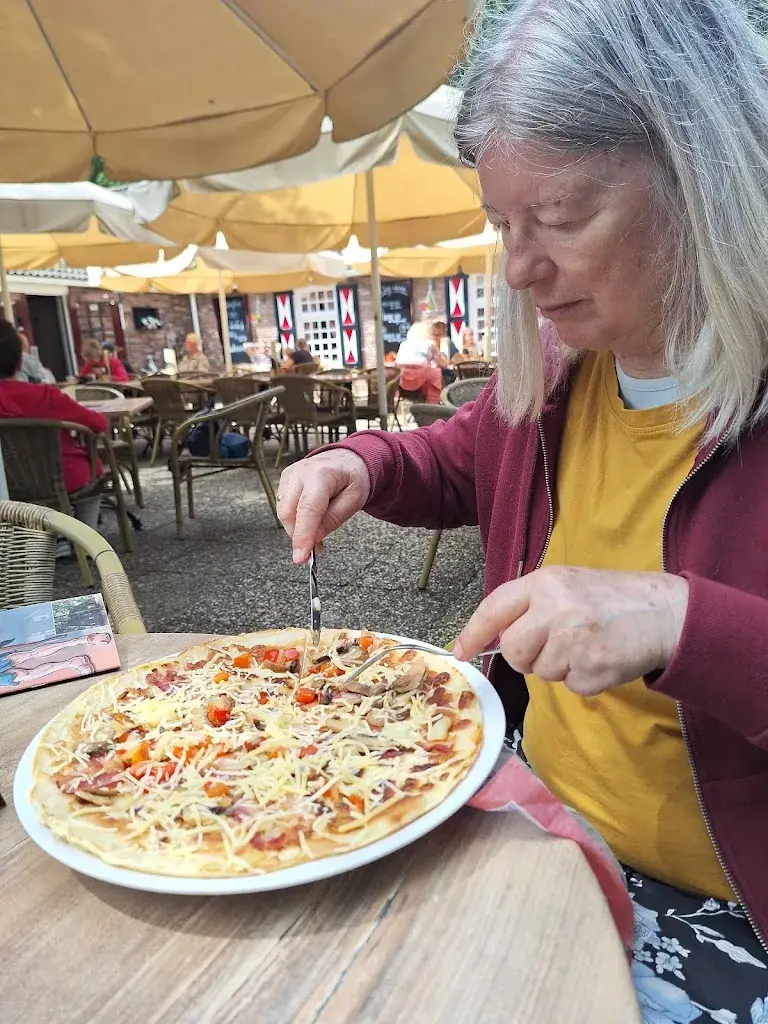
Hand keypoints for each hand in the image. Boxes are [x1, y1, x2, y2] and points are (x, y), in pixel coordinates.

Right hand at [277, 450, 370, 563]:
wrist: (346, 459)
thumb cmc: (353, 477)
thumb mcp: (354, 499)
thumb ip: (333, 519)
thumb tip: (313, 538)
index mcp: (321, 474)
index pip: (307, 509)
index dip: (302, 536)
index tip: (300, 557)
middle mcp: (300, 472)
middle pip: (288, 512)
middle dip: (298, 535)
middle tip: (316, 548)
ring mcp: (289, 475)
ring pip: (283, 512)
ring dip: (297, 529)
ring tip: (316, 533)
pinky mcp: (284, 481)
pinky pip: (283, 507)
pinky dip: (295, 520)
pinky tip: (309, 522)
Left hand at [453, 566, 688, 694]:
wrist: (666, 613)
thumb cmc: (611, 599)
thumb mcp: (568, 585)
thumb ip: (531, 605)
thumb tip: (494, 638)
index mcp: (545, 582)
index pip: (494, 607)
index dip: (473, 632)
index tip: (460, 651)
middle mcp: (556, 608)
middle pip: (513, 650)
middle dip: (527, 656)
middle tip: (555, 646)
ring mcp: (575, 640)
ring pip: (541, 672)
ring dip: (560, 667)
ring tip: (587, 645)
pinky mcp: (593, 668)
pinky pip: (570, 687)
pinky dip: (583, 680)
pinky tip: (602, 658)